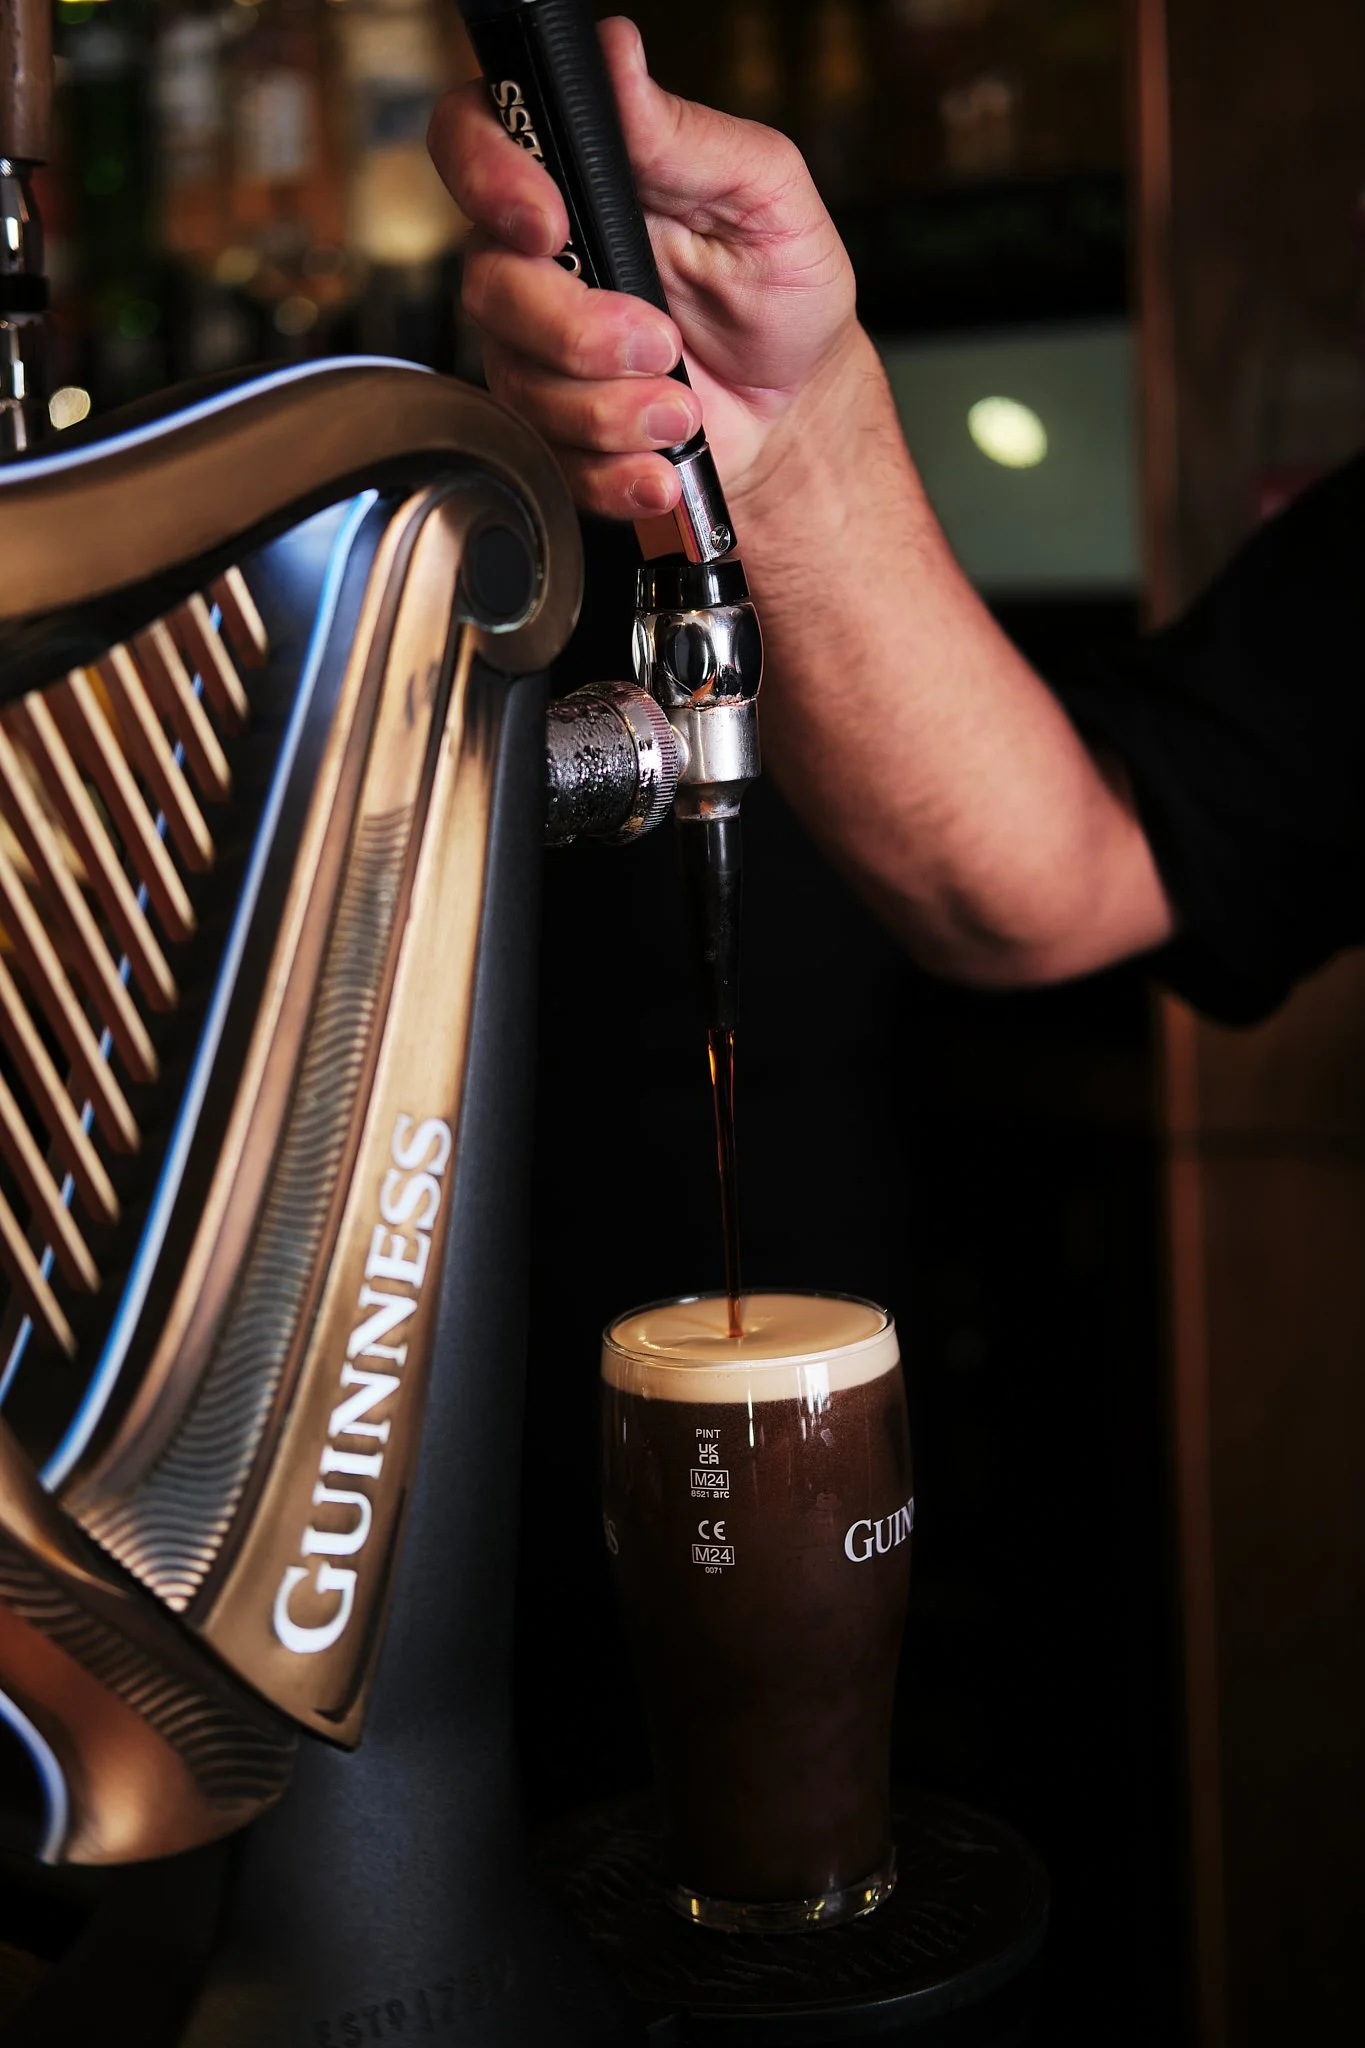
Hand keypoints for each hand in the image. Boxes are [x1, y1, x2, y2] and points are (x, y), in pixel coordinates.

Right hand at [428, 16, 857, 521]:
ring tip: (683, 406)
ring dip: (613, 410)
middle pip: (490, 285)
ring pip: (523, 382)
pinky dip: (618, 471)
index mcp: (579, 177)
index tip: (549, 222)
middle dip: (579, 332)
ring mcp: (536, 347)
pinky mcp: (550, 428)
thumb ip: (684, 133)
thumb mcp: (763, 194)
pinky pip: (553, 458)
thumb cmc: (782, 294)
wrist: (793, 410)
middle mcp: (540, 258)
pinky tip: (665, 461)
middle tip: (662, 344)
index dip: (488, 177)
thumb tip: (618, 56)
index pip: (472, 138)